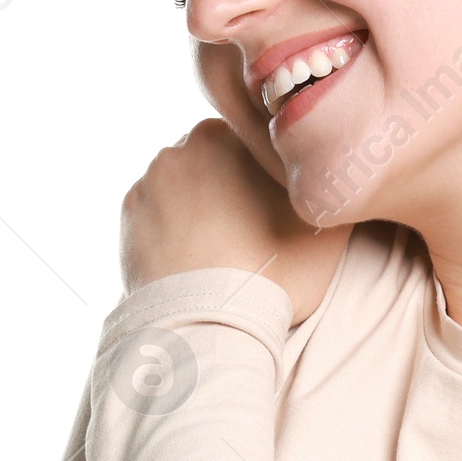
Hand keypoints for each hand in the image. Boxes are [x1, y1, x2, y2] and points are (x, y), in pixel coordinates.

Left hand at [120, 117, 346, 323]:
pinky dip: (171, 228)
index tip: (276, 206)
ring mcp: (149, 180)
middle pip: (214, 160)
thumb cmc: (273, 275)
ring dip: (198, 206)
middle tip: (250, 229)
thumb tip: (332, 172)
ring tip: (219, 248)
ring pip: (182, 185)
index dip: (267, 175)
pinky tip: (191, 256)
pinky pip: (156, 212)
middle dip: (229, 186)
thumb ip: (330, 187)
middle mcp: (182, 146)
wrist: (206, 324)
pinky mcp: (129, 214)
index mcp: (230, 136)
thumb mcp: (325, 229)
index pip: (254, 143)